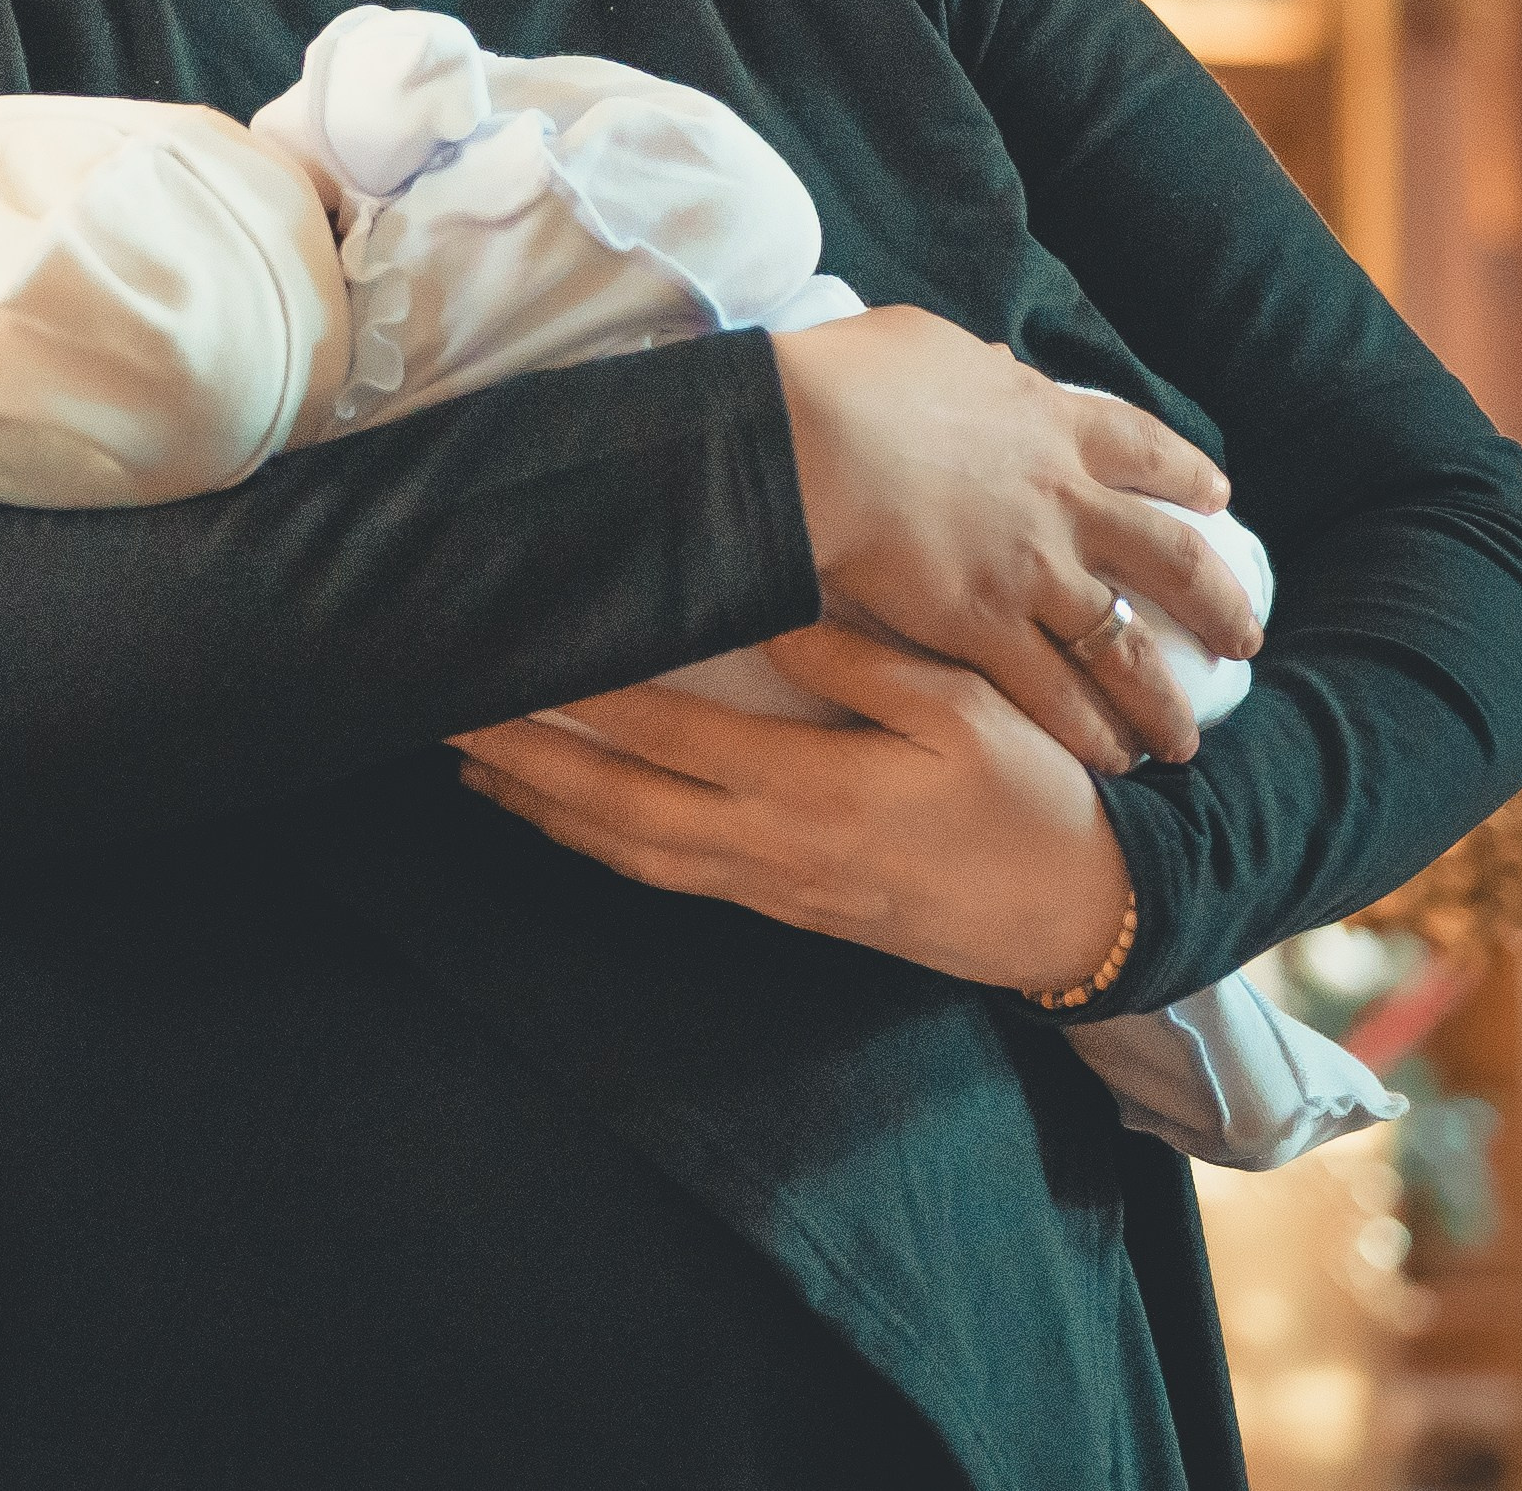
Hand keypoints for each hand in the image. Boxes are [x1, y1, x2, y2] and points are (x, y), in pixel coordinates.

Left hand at [453, 620, 1135, 992]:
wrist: (1077, 914)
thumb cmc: (1029, 796)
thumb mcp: (964, 709)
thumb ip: (861, 659)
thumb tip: (768, 608)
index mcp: (811, 789)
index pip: (666, 734)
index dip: (579, 698)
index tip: (513, 656)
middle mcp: (770, 848)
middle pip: (617, 806)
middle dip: (525, 761)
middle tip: (444, 713)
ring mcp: (772, 887)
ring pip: (631, 851)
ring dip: (546, 809)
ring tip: (474, 763)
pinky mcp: (784, 907)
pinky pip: (667, 875)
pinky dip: (601, 845)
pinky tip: (566, 818)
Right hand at [772, 308, 1256, 770]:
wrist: (808, 437)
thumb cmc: (848, 378)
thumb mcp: (926, 343)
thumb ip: (972, 366)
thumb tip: (990, 366)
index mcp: (1048, 420)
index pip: (1140, 447)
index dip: (1185, 474)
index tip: (1217, 498)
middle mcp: (1062, 499)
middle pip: (1167, 556)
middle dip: (1214, 600)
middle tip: (1243, 636)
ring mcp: (1031, 569)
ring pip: (1123, 646)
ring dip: (1159, 697)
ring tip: (1183, 740)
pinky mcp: (985, 627)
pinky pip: (1055, 693)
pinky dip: (1088, 730)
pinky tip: (1111, 761)